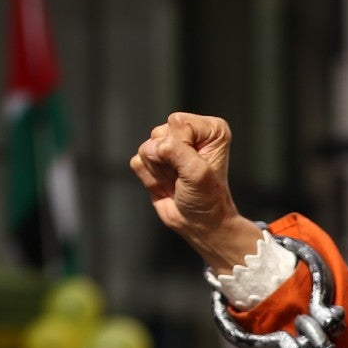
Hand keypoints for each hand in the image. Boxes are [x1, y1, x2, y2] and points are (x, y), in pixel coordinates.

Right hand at [130, 113, 262, 271]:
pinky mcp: (153, 160)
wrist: (199, 224)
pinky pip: (137, 162)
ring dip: (159, 171)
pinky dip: (149, 179)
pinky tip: (166, 186)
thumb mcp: (198, 174)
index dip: (180, 147)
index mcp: (210, 129)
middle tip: (183, 178)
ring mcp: (170, 146)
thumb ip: (177, 152)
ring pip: (146, 148)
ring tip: (176, 182)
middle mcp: (190, 132)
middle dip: (167, 161)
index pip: (177, 122)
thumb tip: (156, 146)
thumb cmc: (207, 200)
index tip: (194, 166)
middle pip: (159, 134)